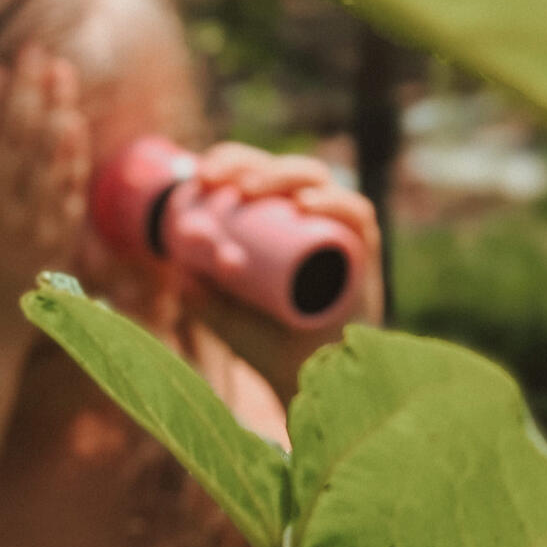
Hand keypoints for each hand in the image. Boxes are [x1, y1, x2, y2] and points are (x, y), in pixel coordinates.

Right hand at [0, 45, 88, 355]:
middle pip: (12, 142)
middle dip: (26, 91)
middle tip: (37, 52)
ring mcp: (23, 234)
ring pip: (44, 161)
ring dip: (55, 111)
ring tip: (62, 72)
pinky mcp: (51, 251)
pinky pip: (66, 197)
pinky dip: (72, 159)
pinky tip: (76, 124)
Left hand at [183, 143, 383, 404]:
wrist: (307, 386)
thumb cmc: (268, 347)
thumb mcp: (222, 317)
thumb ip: (199, 293)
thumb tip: (179, 256)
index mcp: (279, 223)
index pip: (258, 175)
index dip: (232, 161)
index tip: (200, 175)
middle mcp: (313, 222)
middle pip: (287, 172)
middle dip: (252, 164)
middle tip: (219, 179)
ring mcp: (340, 235)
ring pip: (321, 184)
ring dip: (285, 175)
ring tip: (251, 189)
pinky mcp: (366, 256)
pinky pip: (358, 217)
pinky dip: (334, 204)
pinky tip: (305, 204)